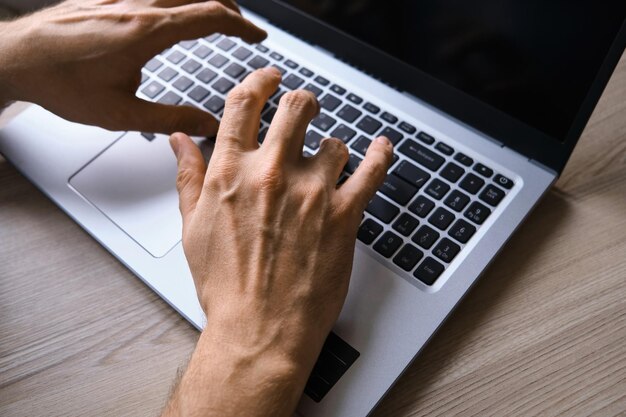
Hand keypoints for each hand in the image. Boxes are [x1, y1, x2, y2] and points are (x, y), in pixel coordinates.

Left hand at [0, 0, 265, 134]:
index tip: (257, 37)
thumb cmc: (61, 85)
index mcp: (145, 32)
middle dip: (229, 9)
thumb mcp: (122, 113)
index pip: (210, 16)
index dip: (242, 26)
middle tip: (242, 29)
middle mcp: (135, 4)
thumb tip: (207, 125)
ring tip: (214, 19)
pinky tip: (173, 14)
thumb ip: (172, 118)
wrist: (16, 59)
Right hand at [163, 67, 392, 415]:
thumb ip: (188, 176)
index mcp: (230, 173)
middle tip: (304, 108)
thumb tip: (179, 141)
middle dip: (301, 103)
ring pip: (333, 143)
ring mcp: (310, 193)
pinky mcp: (343, 216)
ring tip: (328, 165)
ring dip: (331, 149)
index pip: (243, 104)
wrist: (258, 331)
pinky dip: (380, 155)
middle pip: (295, 108)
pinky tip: (382, 148)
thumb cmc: (225, 287)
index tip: (268, 78)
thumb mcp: (192, 228)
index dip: (258, 82)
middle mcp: (270, 174)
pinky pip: (371, 171)